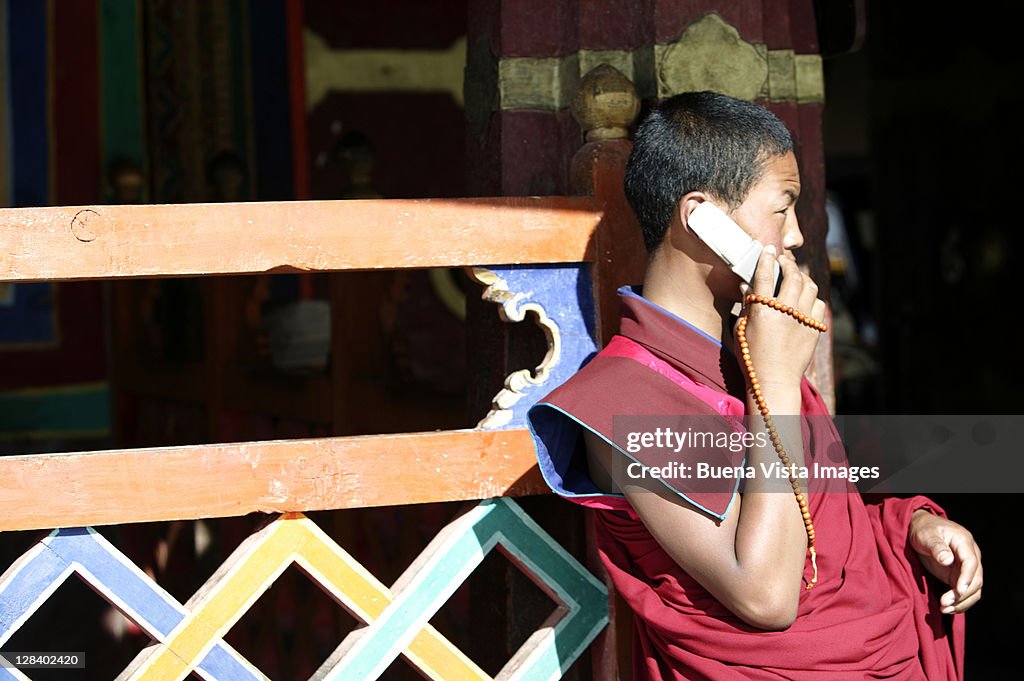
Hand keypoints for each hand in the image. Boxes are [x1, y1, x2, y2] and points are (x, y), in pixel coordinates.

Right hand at [737, 246, 826, 389]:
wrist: (774, 380)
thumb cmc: (752, 356)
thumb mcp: (741, 329)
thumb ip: (746, 306)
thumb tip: (747, 286)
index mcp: (762, 311)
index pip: (764, 275)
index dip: (766, 258)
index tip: (768, 249)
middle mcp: (784, 311)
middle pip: (792, 275)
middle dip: (788, 263)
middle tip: (783, 260)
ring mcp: (802, 319)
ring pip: (809, 286)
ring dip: (802, 277)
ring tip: (796, 275)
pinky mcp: (814, 328)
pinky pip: (818, 304)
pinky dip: (812, 297)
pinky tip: (805, 297)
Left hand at [909, 510, 982, 613]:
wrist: (920, 528)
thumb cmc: (923, 530)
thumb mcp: (926, 535)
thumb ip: (937, 547)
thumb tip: (948, 560)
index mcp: (964, 542)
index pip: (971, 562)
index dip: (967, 578)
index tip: (959, 591)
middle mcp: (970, 556)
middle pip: (976, 579)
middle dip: (962, 595)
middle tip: (944, 604)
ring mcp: (966, 567)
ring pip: (973, 589)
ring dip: (962, 602)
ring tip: (944, 610)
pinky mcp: (959, 576)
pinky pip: (965, 592)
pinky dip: (959, 602)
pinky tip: (947, 609)